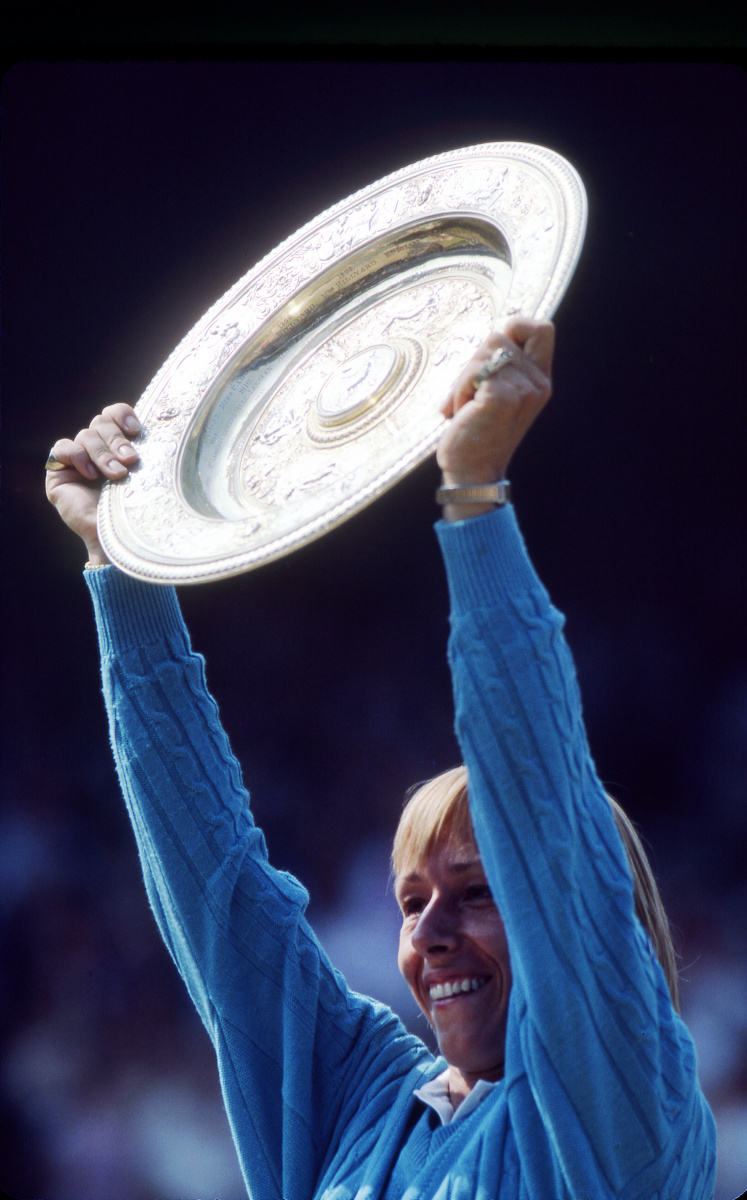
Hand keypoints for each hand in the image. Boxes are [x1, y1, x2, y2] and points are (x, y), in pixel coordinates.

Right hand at [45, 403, 140, 564]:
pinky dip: (77, 456)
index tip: (137, 430)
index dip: (122, 414)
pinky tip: (90, 474)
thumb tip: (166, 424)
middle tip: (131, 460)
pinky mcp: (58, 473)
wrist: (117, 542)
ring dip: (102, 454)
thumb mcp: (148, 477)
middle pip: (100, 422)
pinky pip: (61, 447)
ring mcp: (76, 461)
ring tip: (117, 476)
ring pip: (86, 434)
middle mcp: (97, 449)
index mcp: (118, 445)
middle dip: (116, 440)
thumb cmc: (138, 512)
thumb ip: (148, 451)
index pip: (114, 413)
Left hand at [437, 319, 553, 519]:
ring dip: (464, 379)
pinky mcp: (503, 397)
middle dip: (475, 359)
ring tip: (466, 405)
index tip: (494, 353)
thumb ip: (501, 364)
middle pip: (500, 334)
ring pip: (483, 353)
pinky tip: (462, 411)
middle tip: (470, 392)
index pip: (542, 328)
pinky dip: (459, 389)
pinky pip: (474, 371)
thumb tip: (493, 334)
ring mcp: (524, 390)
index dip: (516, 327)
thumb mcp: (497, 392)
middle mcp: (538, 383)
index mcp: (540, 379)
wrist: (472, 471)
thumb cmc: (477, 430)